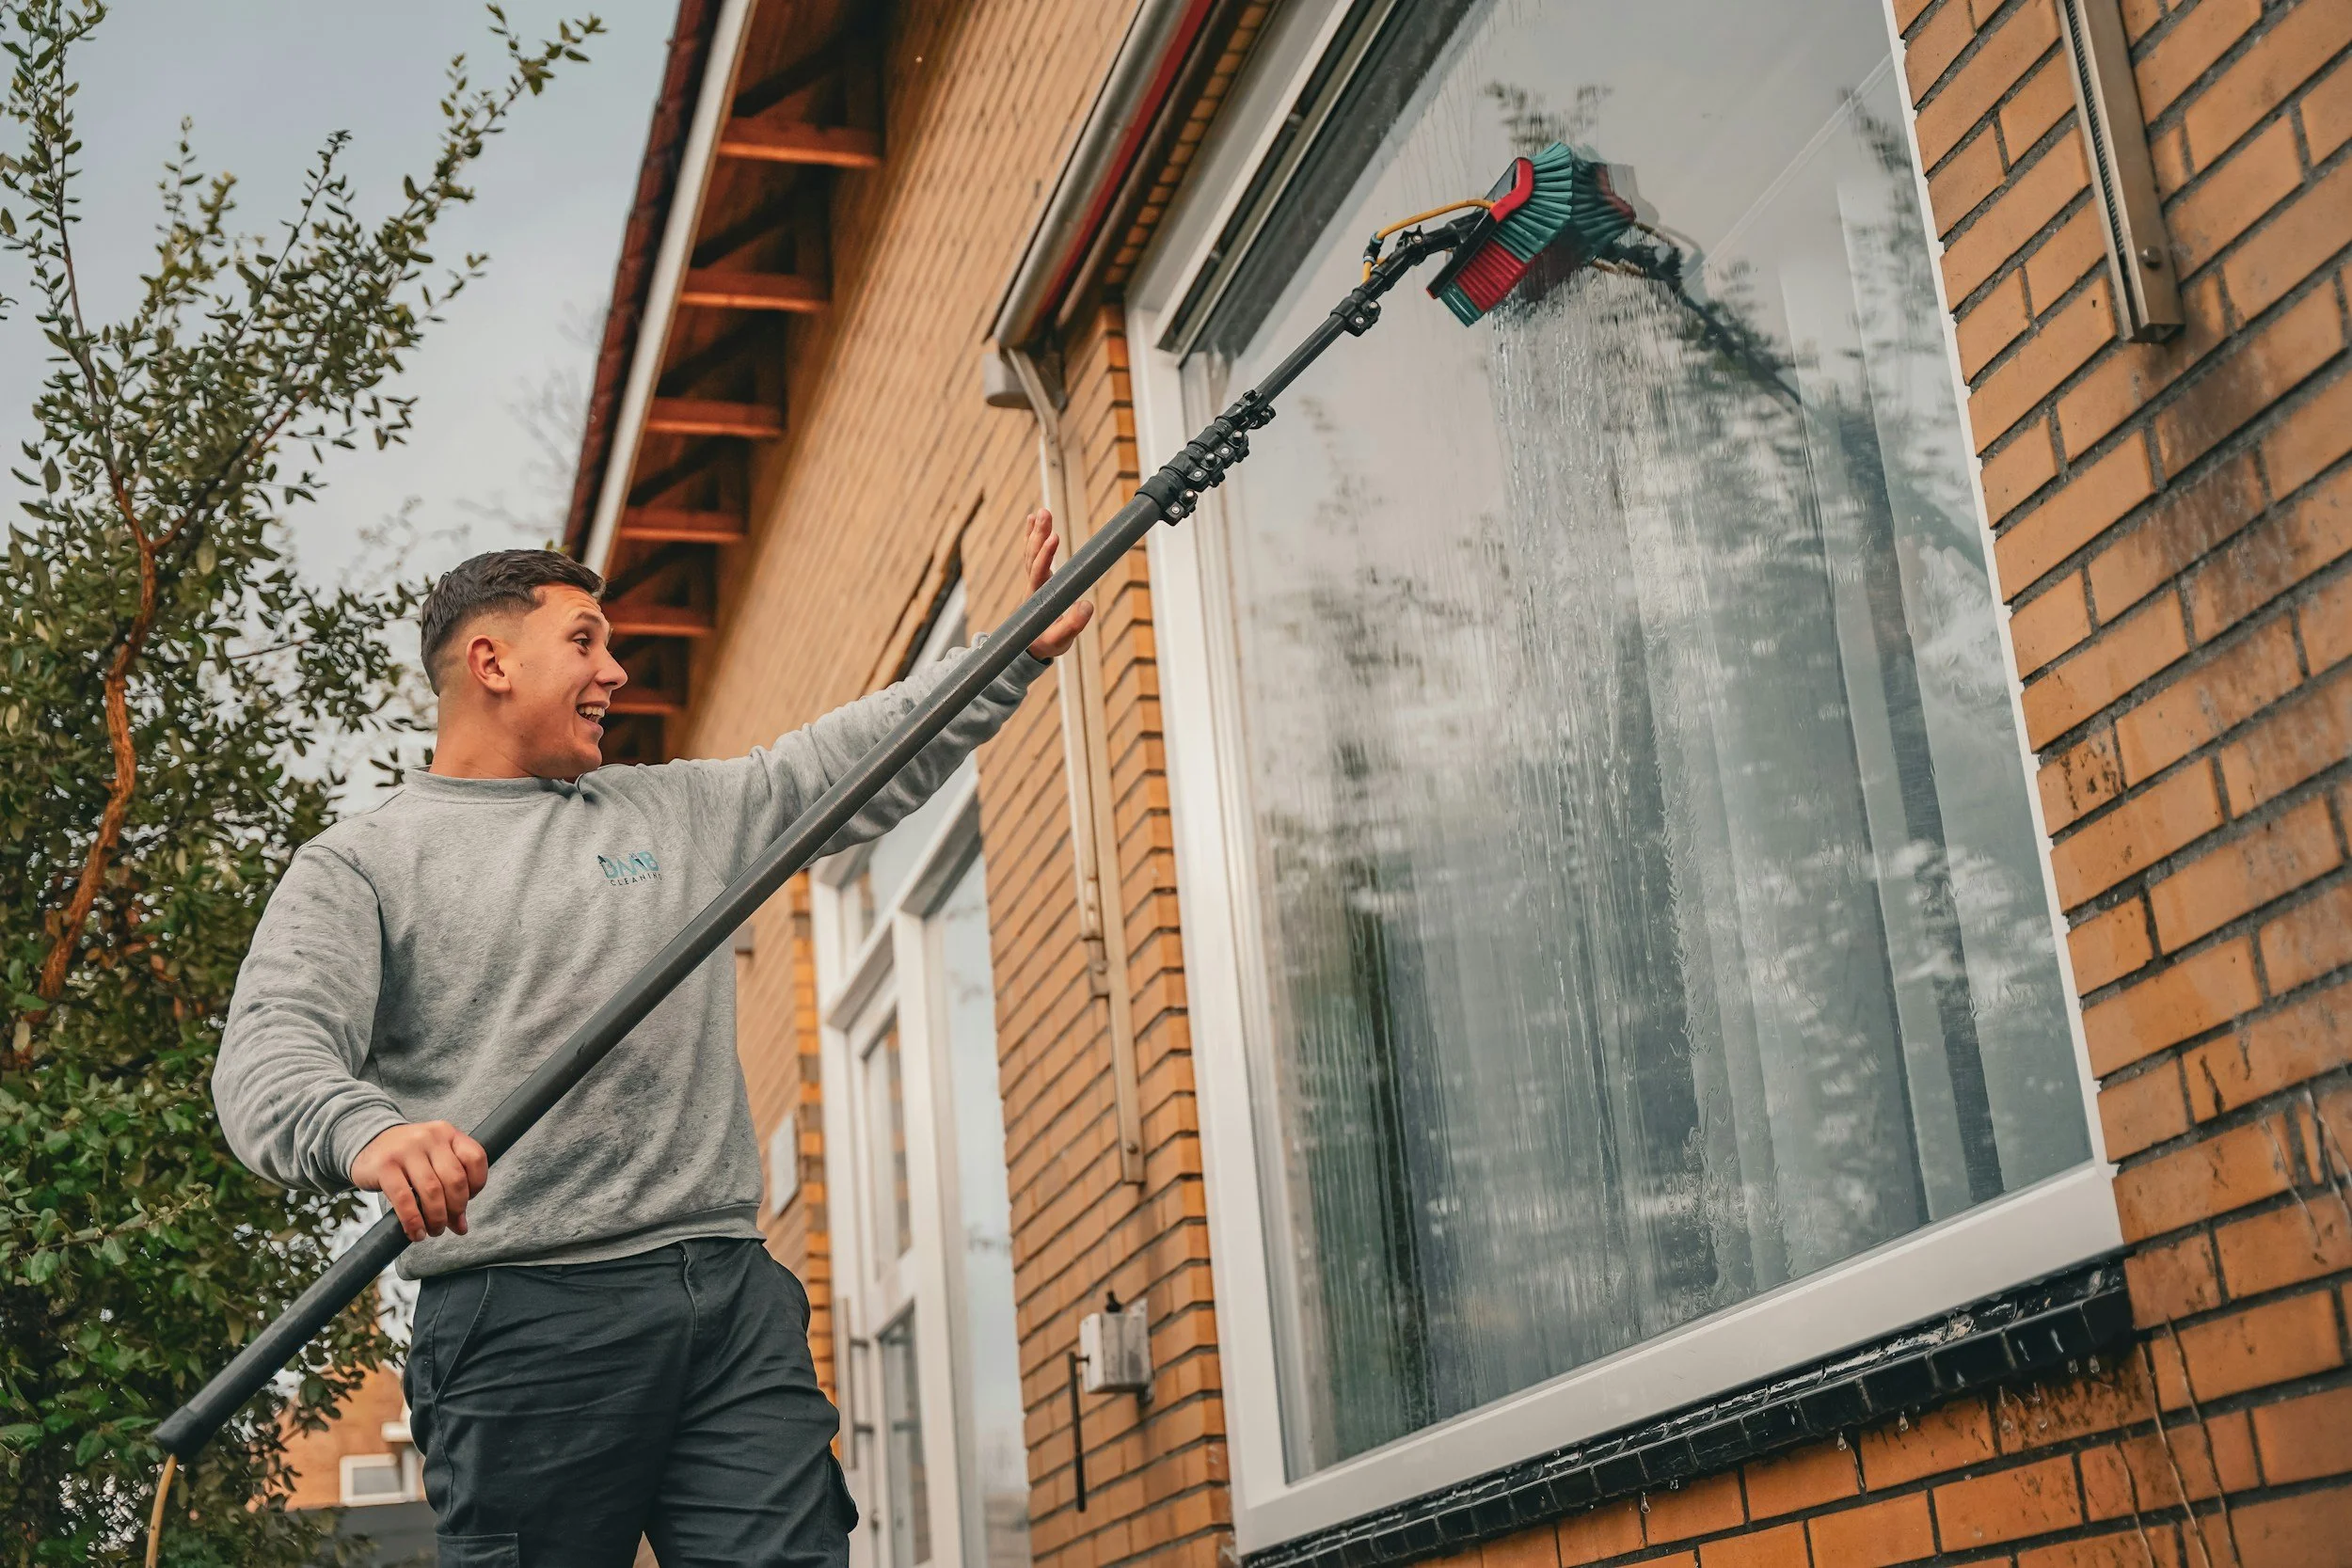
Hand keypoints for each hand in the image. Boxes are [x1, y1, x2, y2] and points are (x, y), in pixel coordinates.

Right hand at [352, 1121, 488, 1241]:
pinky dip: (413, 1220)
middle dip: (456, 1209)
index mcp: (447, 1133)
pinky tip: (416, 1232)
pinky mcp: (385, 1166)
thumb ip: (450, 1188)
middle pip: (455, 1179)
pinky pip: (404, 1198)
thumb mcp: (433, 1162)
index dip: (477, 1185)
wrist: (367, 1142)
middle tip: (448, 1225)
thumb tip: (461, 1227)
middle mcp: (429, 1137)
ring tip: (434, 1230)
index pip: (475, 1158)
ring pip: (432, 1191)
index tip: (466, 1201)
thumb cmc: (408, 1158)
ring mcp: (406, 1150)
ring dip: (436, 1218)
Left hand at [1022, 508, 1094, 659]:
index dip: (1044, 555)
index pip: (1038, 572)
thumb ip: (1072, 625)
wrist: (1031, 646)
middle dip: (1039, 535)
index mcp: (1037, 598)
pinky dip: (1033, 537)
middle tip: (1044, 513)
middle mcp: (1032, 585)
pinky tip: (1033, 519)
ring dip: (1036, 532)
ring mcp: (1032, 580)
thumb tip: (1087, 606)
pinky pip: (1032, 553)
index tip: (1053, 537)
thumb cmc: (1046, 643)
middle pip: (1032, 556)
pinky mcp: (1036, 578)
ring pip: (1031, 552)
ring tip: (1041, 511)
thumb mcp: (1060, 640)